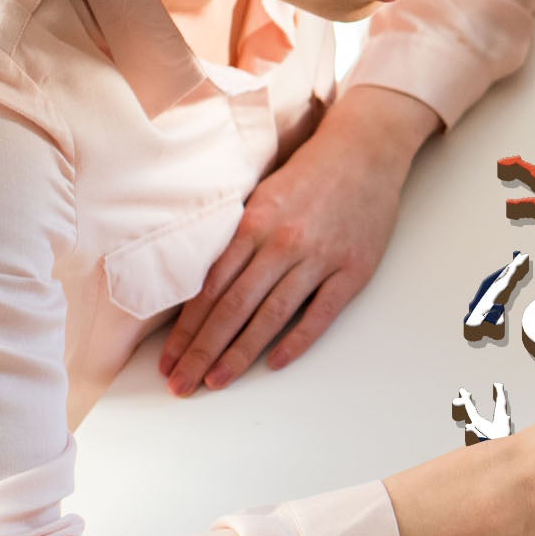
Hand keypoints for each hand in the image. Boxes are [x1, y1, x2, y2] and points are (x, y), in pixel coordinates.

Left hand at [160, 85, 437, 395]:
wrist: (365, 151)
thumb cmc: (309, 174)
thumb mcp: (261, 196)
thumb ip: (236, 238)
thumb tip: (202, 288)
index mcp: (254, 224)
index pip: (210, 289)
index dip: (186, 330)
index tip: (169, 360)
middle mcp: (283, 243)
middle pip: (233, 309)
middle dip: (202, 351)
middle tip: (181, 385)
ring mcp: (320, 258)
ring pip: (271, 316)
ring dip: (240, 354)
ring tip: (216, 382)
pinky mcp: (354, 269)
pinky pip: (320, 313)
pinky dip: (297, 340)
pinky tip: (274, 362)